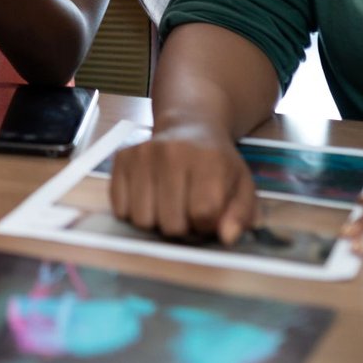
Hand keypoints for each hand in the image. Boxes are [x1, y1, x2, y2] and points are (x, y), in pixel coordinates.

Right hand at [108, 124, 257, 243]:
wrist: (190, 125)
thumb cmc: (217, 163)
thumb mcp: (242, 186)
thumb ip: (241, 215)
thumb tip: (227, 237)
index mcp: (209, 161)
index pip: (203, 214)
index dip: (207, 226)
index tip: (208, 215)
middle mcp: (172, 154)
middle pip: (171, 224)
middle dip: (182, 228)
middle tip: (187, 211)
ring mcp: (143, 154)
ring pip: (142, 220)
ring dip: (156, 222)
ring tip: (168, 205)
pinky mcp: (122, 158)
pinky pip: (120, 209)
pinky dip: (134, 212)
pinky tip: (149, 198)